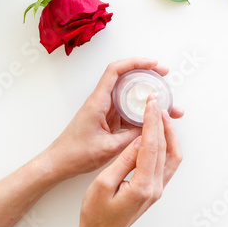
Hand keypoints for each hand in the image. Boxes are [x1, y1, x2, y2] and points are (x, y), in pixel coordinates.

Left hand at [43, 57, 183, 179]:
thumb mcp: (109, 148)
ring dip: (148, 97)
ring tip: (168, 104)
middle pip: (126, 79)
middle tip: (165, 77)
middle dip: (148, 75)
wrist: (59, 163)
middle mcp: (102, 102)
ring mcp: (105, 110)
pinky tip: (154, 120)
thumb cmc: (76, 154)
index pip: (116, 71)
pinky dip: (142, 113)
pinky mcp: (108, 120)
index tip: (154, 64)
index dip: (136, 63)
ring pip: (130, 96)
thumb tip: (153, 128)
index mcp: (98, 102)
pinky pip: (128, 111)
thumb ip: (132, 138)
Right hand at [67, 95, 182, 226]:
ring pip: (172, 156)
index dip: (152, 122)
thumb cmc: (96, 214)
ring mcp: (158, 190)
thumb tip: (139, 140)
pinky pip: (168, 164)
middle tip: (156, 104)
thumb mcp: (103, 183)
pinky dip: (167, 146)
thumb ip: (124, 161)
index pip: (151, 146)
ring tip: (160, 116)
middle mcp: (156, 188)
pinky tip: (159, 136)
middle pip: (166, 149)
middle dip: (162, 123)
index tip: (151, 104)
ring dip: (169, 134)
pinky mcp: (155, 190)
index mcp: (143, 186)